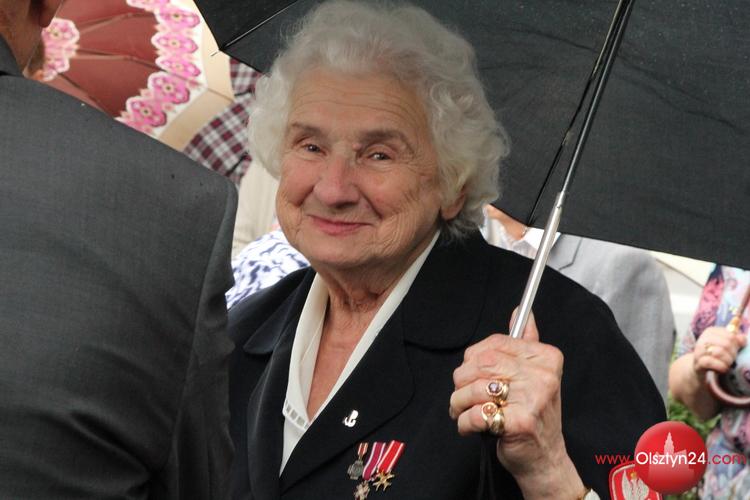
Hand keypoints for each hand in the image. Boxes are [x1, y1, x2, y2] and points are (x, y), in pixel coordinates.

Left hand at [448, 311, 583, 497]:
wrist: (545, 459)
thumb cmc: (534, 416)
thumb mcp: (537, 375)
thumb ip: (527, 342)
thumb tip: (520, 312)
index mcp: (546, 357)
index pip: (496, 343)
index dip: (474, 358)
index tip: (472, 372)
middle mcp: (543, 375)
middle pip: (482, 363)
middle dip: (461, 380)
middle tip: (461, 395)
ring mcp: (534, 398)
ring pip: (475, 388)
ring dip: (458, 403)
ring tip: (463, 411)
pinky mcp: (520, 422)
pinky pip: (476, 414)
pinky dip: (465, 422)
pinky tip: (471, 426)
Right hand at [693, 326, 746, 375]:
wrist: (700, 366)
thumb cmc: (716, 354)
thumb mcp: (726, 344)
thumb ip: (735, 340)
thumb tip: (743, 339)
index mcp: (710, 331)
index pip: (731, 336)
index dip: (737, 345)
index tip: (735, 350)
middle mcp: (703, 339)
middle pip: (726, 344)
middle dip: (733, 354)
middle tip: (732, 359)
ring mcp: (699, 351)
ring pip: (719, 352)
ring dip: (728, 361)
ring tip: (728, 364)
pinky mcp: (698, 362)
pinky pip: (711, 362)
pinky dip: (721, 367)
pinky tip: (723, 369)